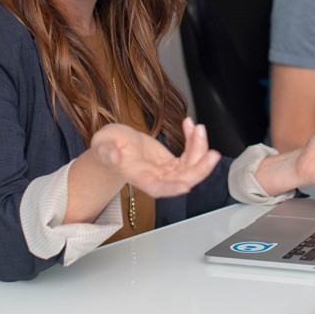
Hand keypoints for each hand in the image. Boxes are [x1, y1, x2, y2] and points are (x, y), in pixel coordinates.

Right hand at [90, 118, 220, 197]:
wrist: (113, 146)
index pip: (156, 187)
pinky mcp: (171, 162)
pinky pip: (189, 154)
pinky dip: (193, 140)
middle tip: (213, 154)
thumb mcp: (102, 145)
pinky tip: (190, 125)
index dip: (172, 188)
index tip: (187, 186)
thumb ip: (106, 152)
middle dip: (200, 168)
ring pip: (190, 166)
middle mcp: (155, 177)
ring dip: (199, 149)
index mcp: (138, 176)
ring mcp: (165, 170)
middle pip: (182, 179)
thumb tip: (113, 156)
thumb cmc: (106, 147)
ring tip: (198, 128)